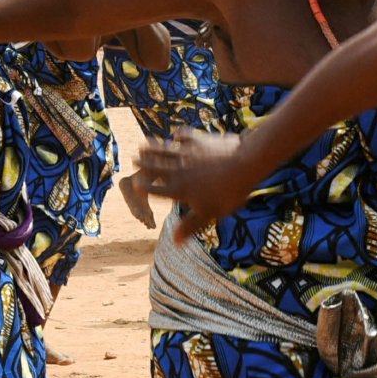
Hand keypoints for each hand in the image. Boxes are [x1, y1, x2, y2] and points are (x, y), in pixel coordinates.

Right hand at [134, 127, 250, 239]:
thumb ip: (190, 226)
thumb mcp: (209, 213)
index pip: (156, 190)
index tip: (136, 184)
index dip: (145, 187)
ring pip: (165, 150)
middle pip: (156, 166)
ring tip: (144, 145)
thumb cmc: (228, 193)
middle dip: (144, 163)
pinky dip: (178, 136)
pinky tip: (176, 135)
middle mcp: (178, 170)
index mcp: (178, 189)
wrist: (243, 164)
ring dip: (153, 148)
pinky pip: (184, 136)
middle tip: (134, 158)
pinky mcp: (199, 140)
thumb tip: (175, 242)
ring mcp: (188, 153)